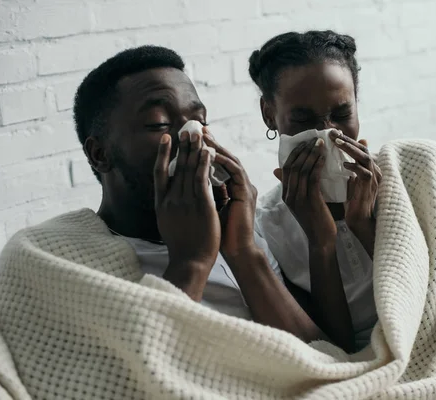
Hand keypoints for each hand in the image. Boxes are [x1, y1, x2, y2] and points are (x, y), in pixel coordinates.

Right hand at [153, 131, 220, 277]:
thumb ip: (169, 208)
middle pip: (177, 166)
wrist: (190, 261)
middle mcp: (171, 200)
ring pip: (190, 170)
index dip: (164, 154)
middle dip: (183, 146)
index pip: (160, 173)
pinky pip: (202, 179)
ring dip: (195, 150)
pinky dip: (205, 164)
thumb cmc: (182, 247)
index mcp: (161, 204)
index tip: (167, 139)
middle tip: (186, 128)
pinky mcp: (201, 205)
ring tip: (199, 134)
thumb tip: (169, 198)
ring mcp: (185, 202)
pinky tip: (209, 152)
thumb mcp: (168, 224)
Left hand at [202, 131, 257, 258]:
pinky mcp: (247, 193)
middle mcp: (241, 185)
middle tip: (198, 129)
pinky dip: (223, 161)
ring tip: (204, 135)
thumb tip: (188, 180)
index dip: (206, 151)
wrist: (236, 251)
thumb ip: (205, 193)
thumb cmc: (220, 234)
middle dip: (212, 143)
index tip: (192, 140)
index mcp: (232, 189)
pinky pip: (235, 171)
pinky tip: (211, 153)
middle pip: (226, 158)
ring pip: (231, 160)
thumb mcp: (209, 208)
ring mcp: (246, 188)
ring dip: (217, 147)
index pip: (219, 164)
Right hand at [275, 138, 336, 246]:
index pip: (286, 167)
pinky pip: (312, 178)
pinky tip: (324, 157)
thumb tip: (305, 169)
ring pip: (301, 170)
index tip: (306, 142)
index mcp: (286, 194)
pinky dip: (317, 165)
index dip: (295, 152)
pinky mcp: (309, 202)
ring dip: (311, 154)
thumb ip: (303, 186)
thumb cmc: (317, 220)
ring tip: (320, 144)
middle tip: (314, 139)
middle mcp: (288, 195)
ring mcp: (297, 199)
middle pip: (292, 166)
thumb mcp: (306, 201)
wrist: (321, 240)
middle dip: (303, 150)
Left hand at [329, 131, 381, 227]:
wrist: (359, 221)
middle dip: (347, 140)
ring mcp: (374, 178)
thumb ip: (344, 169)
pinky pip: (364, 173)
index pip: (359, 148)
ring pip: (364, 157)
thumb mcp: (348, 182)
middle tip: (332, 133)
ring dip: (350, 149)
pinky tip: (344, 164)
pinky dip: (354, 167)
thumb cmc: (352, 202)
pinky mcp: (370, 187)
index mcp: (369, 168)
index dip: (347, 140)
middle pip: (362, 148)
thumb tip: (333, 157)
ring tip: (336, 143)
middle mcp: (374, 170)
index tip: (332, 133)